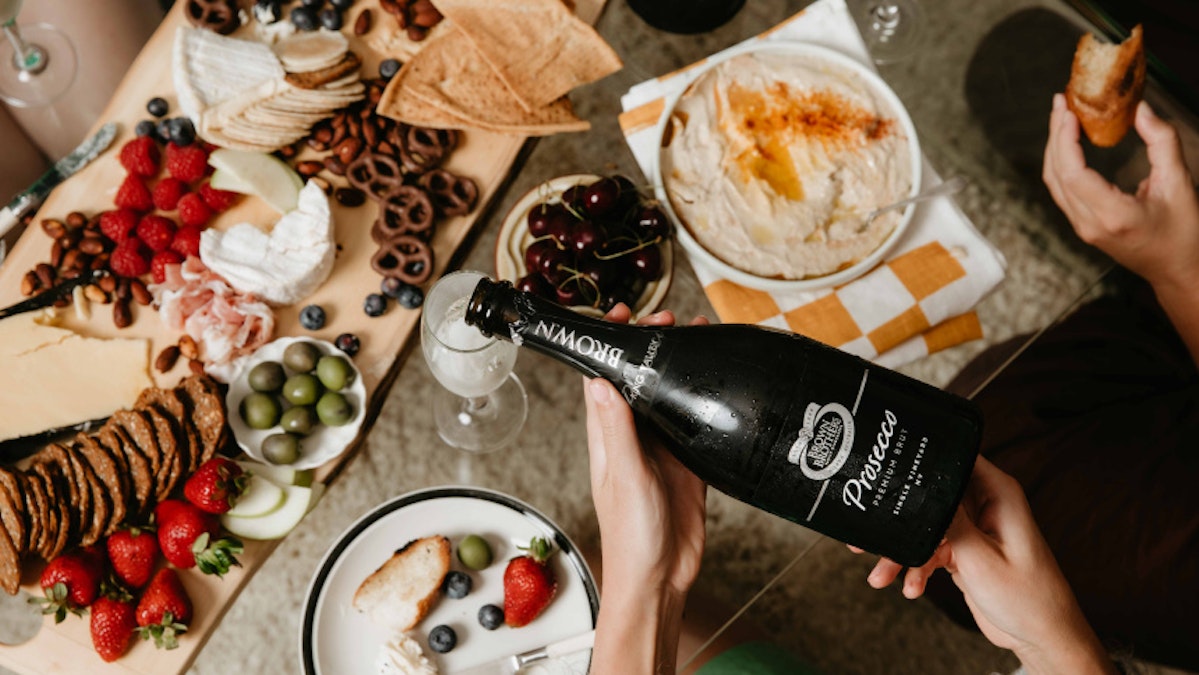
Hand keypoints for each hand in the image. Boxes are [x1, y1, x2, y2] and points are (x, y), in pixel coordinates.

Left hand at [585, 305, 707, 674]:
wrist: (660, 579)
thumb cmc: (631, 536)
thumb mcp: (625, 475)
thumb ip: (617, 430)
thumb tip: (599, 381)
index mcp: (608, 436)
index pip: (603, 377)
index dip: (611, 343)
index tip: (625, 314)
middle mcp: (633, 438)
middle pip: (638, 378)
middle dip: (651, 345)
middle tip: (671, 319)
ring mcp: (661, 450)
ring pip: (668, 395)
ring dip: (678, 366)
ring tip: (696, 335)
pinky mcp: (688, 464)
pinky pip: (695, 422)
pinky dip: (705, 398)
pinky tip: (720, 382)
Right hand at [855, 458, 1114, 673]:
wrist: (1041, 636)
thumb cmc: (1027, 598)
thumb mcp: (980, 558)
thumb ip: (949, 522)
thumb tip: (921, 491)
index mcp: (998, 493)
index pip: (956, 458)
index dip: (924, 458)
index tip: (892, 468)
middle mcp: (985, 505)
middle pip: (932, 496)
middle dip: (902, 518)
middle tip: (872, 535)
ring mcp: (973, 528)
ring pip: (925, 527)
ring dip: (903, 552)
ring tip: (883, 574)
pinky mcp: (964, 551)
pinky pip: (930, 550)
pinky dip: (916, 568)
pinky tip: (911, 588)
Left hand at [1043, 94, 1198, 290]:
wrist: (1177, 270)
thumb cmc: (1184, 232)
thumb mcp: (1180, 183)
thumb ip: (1162, 143)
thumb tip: (1141, 109)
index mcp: (1113, 216)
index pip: (1073, 175)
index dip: (1065, 141)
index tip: (1069, 112)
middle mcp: (1090, 224)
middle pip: (1057, 175)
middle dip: (1055, 135)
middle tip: (1060, 102)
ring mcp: (1082, 228)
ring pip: (1054, 183)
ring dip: (1054, 148)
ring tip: (1062, 116)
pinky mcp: (1082, 226)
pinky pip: (1062, 191)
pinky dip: (1060, 163)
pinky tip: (1067, 142)